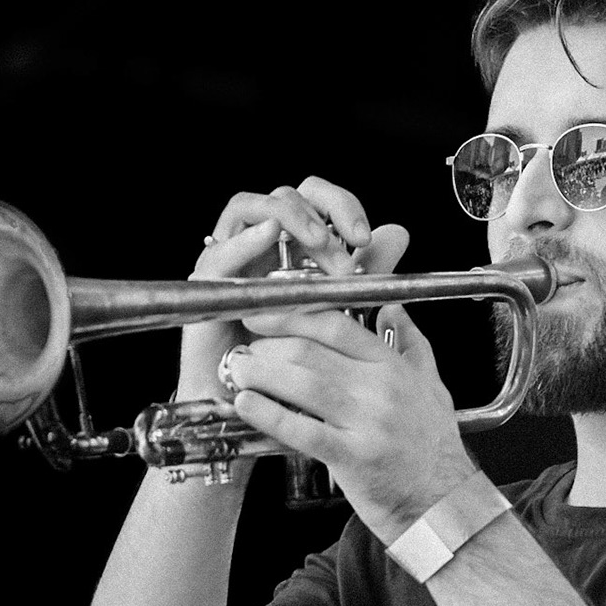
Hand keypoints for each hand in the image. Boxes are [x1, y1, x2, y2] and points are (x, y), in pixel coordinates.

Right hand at [179, 178, 409, 401]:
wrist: (257, 410)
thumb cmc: (295, 361)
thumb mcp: (341, 309)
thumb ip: (366, 270)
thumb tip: (397, 233)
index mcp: (292, 245)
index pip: (314, 198)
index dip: (341, 206)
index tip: (365, 238)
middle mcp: (261, 246)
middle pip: (284, 195)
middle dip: (320, 216)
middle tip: (346, 251)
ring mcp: (231, 262)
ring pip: (249, 208)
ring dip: (289, 219)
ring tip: (317, 242)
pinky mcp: (207, 289)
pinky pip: (219, 252)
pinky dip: (245, 239)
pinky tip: (269, 235)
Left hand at [222, 302, 478, 541]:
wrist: (444, 503)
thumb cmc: (434, 449)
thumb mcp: (433, 385)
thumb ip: (412, 344)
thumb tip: (393, 310)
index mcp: (394, 368)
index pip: (336, 327)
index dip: (292, 317)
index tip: (263, 317)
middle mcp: (380, 389)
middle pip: (310, 352)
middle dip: (268, 347)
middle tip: (245, 350)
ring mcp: (366, 423)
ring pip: (302, 384)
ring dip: (261, 374)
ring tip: (239, 371)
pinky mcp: (352, 457)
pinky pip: (302, 430)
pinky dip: (268, 414)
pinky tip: (246, 404)